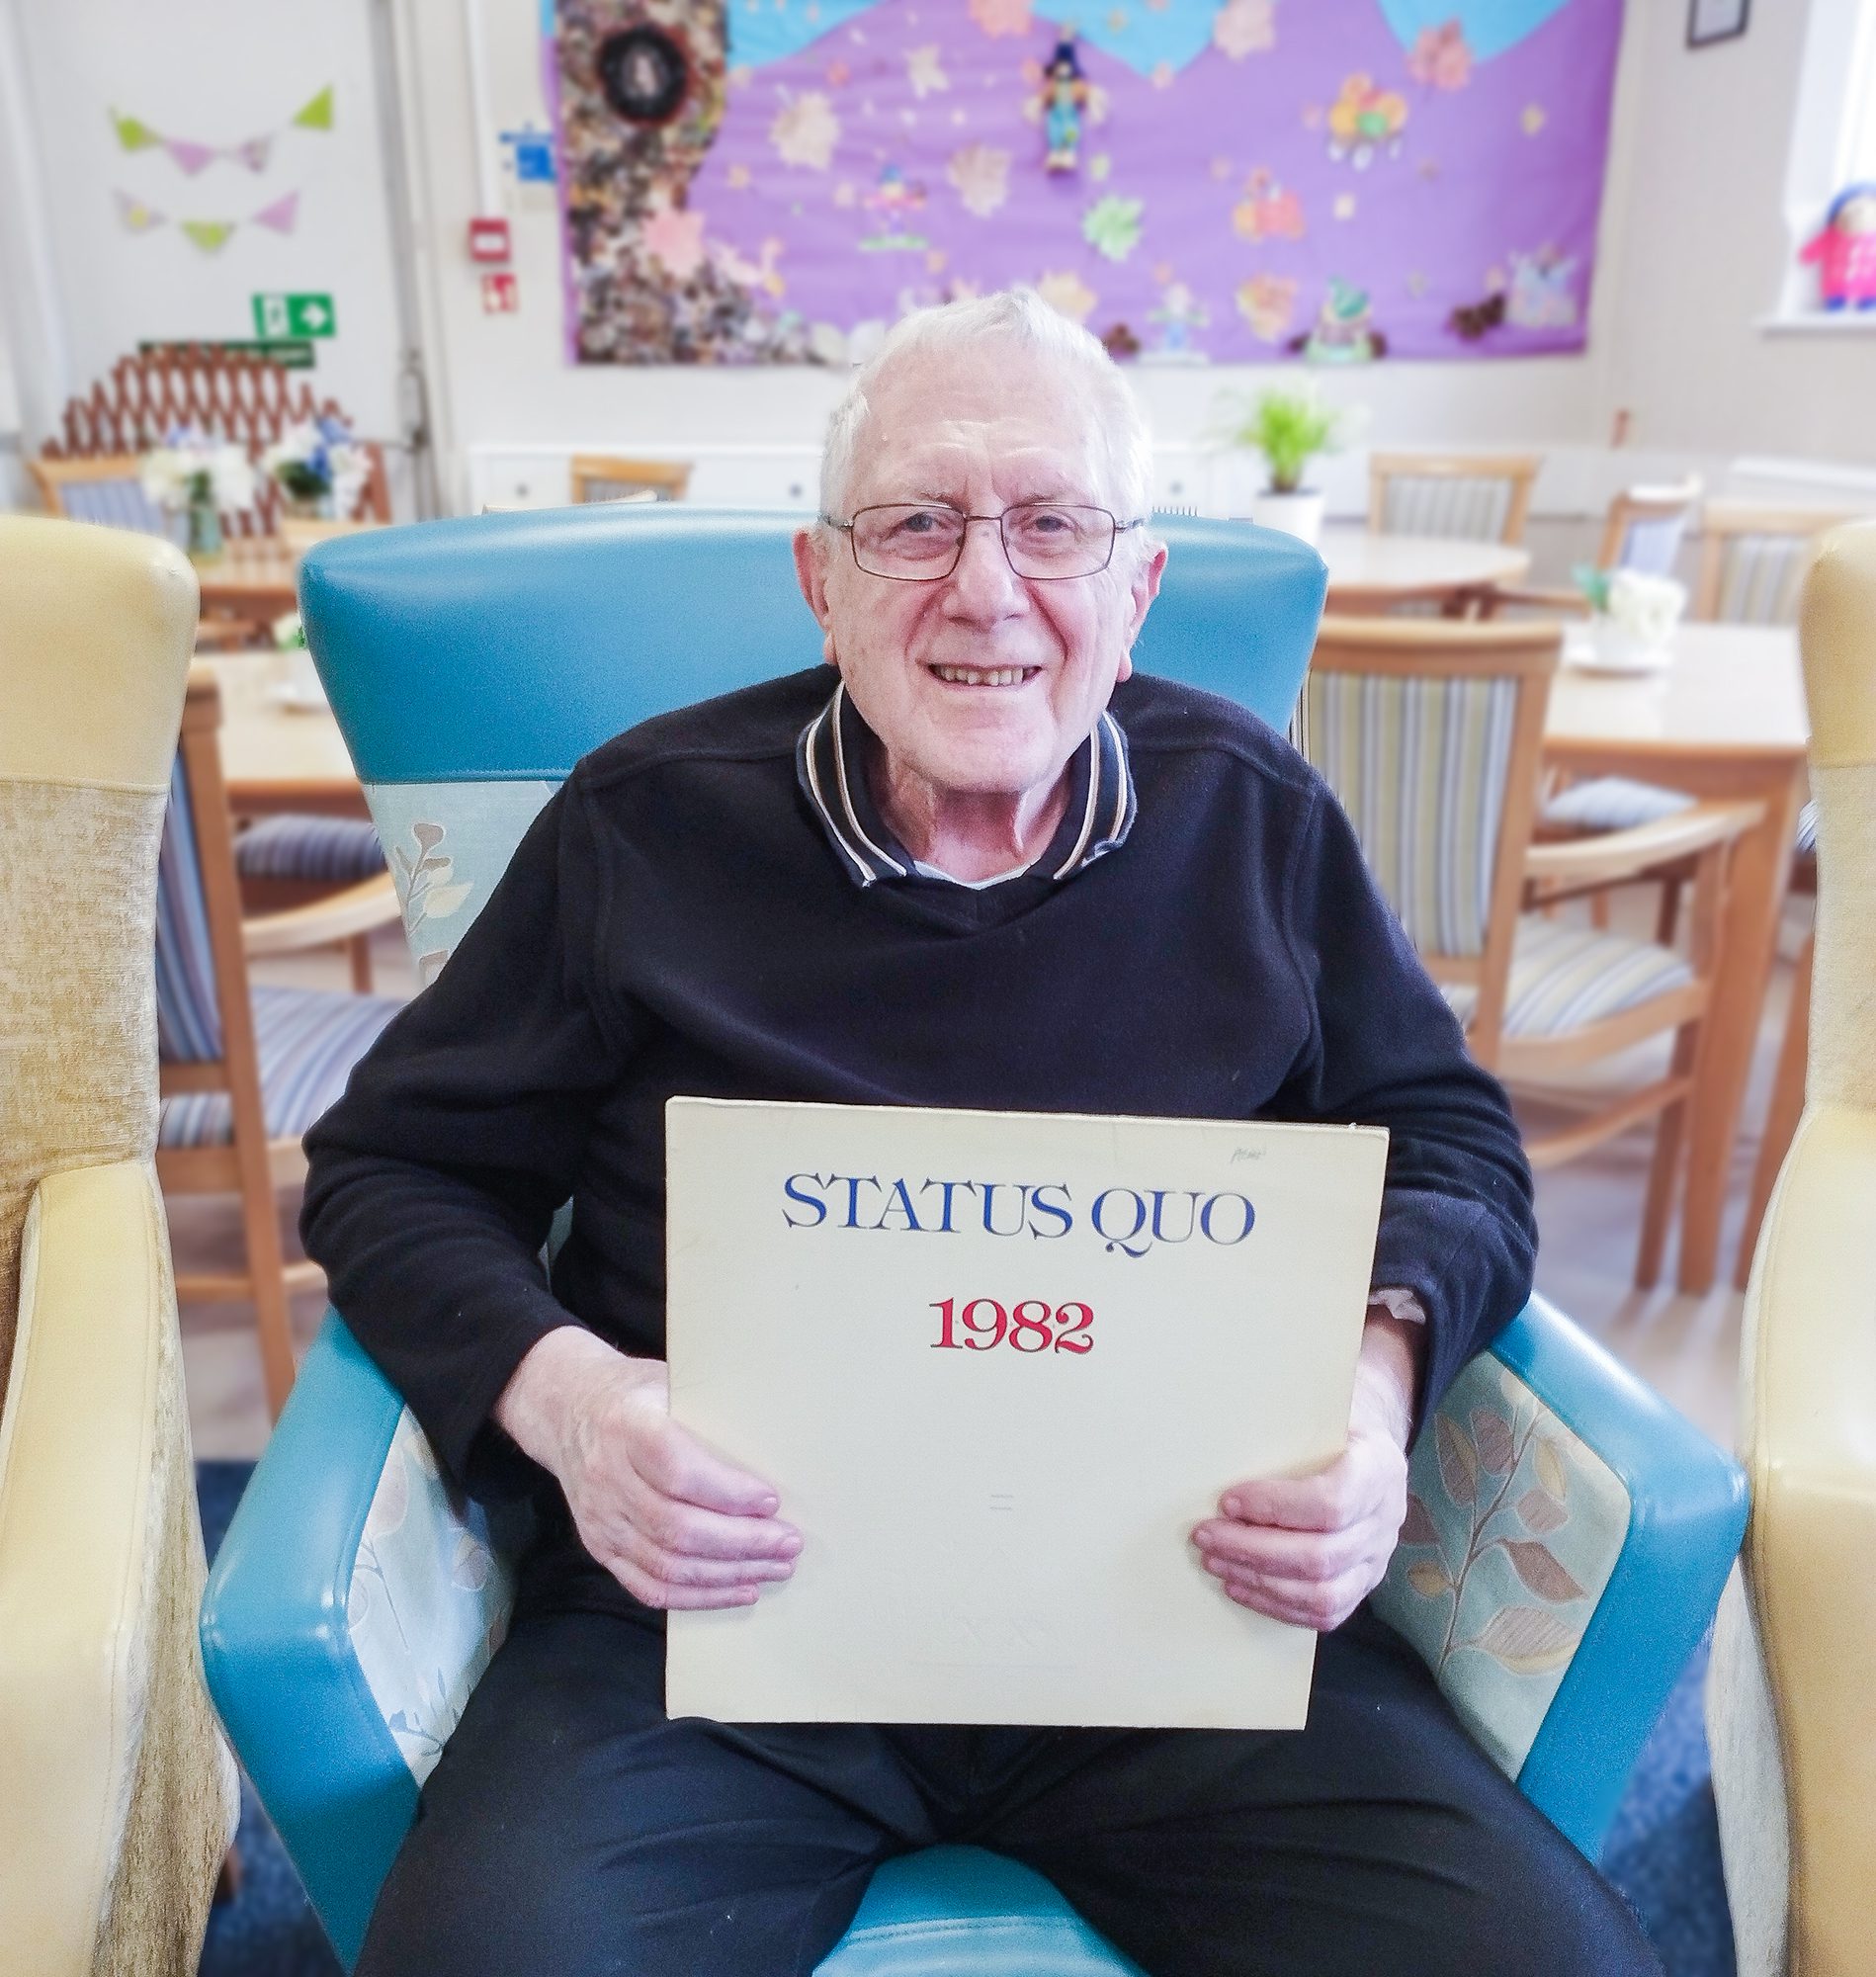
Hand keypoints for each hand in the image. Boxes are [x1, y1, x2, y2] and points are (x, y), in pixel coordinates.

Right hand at [495, 1326, 801, 1610]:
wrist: (565, 1408)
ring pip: (666, 1564)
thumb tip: (777, 1444)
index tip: (771, 1501)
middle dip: (741, 1542)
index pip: (677, 1470)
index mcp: (627, 1426)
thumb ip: (709, 1412)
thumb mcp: (668, 1380)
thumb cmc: (632, 1391)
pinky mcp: (600, 1546)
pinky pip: (649, 1586)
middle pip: (676, 1527)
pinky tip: (738, 1589)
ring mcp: (601, 1518)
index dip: (727, 1492)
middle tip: (788, 1542)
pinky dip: (698, 1595)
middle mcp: (608, 1476)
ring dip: (728, 1573)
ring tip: (775, 1567)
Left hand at [1190, 1308, 1419, 1632]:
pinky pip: (1326, 1613)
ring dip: (1259, 1581)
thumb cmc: (1334, 1423)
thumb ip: (1288, 1418)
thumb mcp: (1323, 1407)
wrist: (1372, 1446)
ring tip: (1214, 1562)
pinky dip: (1277, 1606)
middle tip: (1204, 1535)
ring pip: (1322, 1593)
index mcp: (1379, 1468)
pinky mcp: (1363, 1584)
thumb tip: (1217, 1412)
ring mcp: (1378, 1559)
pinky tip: (1239, 1586)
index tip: (1228, 1498)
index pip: (1332, 1501)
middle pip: (1321, 1555)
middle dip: (1253, 1549)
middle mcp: (1386, 1520)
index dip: (1276, 1506)